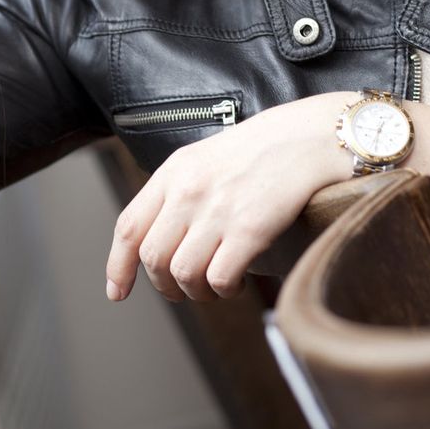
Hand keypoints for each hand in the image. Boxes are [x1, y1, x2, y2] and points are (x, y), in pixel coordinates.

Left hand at [105, 92, 354, 303]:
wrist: (310, 136)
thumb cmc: (264, 149)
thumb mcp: (207, 158)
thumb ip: (180, 191)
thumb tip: (161, 237)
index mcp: (175, 170)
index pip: (129, 226)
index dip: (119, 266)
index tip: (119, 291)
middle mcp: (189, 189)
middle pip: (153, 258)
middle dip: (166, 285)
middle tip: (185, 289)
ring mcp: (218, 209)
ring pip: (183, 275)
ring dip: (196, 293)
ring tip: (214, 288)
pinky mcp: (249, 227)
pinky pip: (218, 278)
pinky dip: (223, 289)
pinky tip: (236, 281)